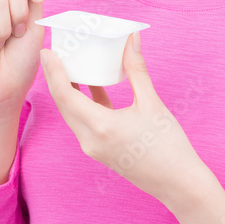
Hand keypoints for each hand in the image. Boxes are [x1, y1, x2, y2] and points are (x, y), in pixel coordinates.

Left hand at [39, 30, 206, 207]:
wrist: (178, 182)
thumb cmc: (169, 145)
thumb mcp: (152, 103)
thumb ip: (137, 70)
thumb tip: (132, 40)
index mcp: (101, 127)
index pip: (65, 95)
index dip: (53, 71)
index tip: (46, 51)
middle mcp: (90, 140)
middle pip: (63, 104)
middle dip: (55, 78)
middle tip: (54, 53)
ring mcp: (93, 148)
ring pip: (72, 114)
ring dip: (67, 91)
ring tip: (69, 66)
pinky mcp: (100, 150)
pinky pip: (83, 122)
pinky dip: (83, 103)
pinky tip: (92, 86)